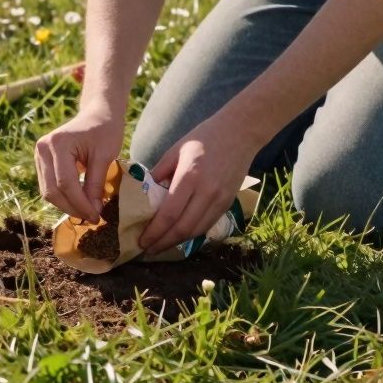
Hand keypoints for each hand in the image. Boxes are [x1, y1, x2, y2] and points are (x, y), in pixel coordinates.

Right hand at [35, 106, 124, 222]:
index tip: (96, 217)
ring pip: (47, 191)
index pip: (65, 183)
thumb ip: (96, 184)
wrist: (98, 114)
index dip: (80, 204)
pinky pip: (49, 186)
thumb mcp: (105, 157)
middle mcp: (42, 149)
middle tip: (92, 218)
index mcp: (57, 144)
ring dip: (66, 205)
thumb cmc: (105, 131)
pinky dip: (63, 197)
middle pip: (51, 190)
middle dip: (72, 208)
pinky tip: (79, 202)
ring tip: (87, 211)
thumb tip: (93, 212)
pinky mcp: (42, 161)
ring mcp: (39, 155)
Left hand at [138, 112, 258, 255]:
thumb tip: (143, 194)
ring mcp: (220, 199)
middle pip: (183, 228)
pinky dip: (192, 234)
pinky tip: (179, 236)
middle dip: (163, 243)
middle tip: (147, 250)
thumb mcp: (175, 150)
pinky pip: (207, 225)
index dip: (155, 232)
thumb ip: (159, 173)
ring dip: (177, 242)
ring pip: (196, 231)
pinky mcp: (228, 203)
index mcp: (189, 177)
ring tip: (160, 246)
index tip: (142, 241)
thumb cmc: (204, 138)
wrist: (240, 132)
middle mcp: (206, 192)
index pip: (169, 214)